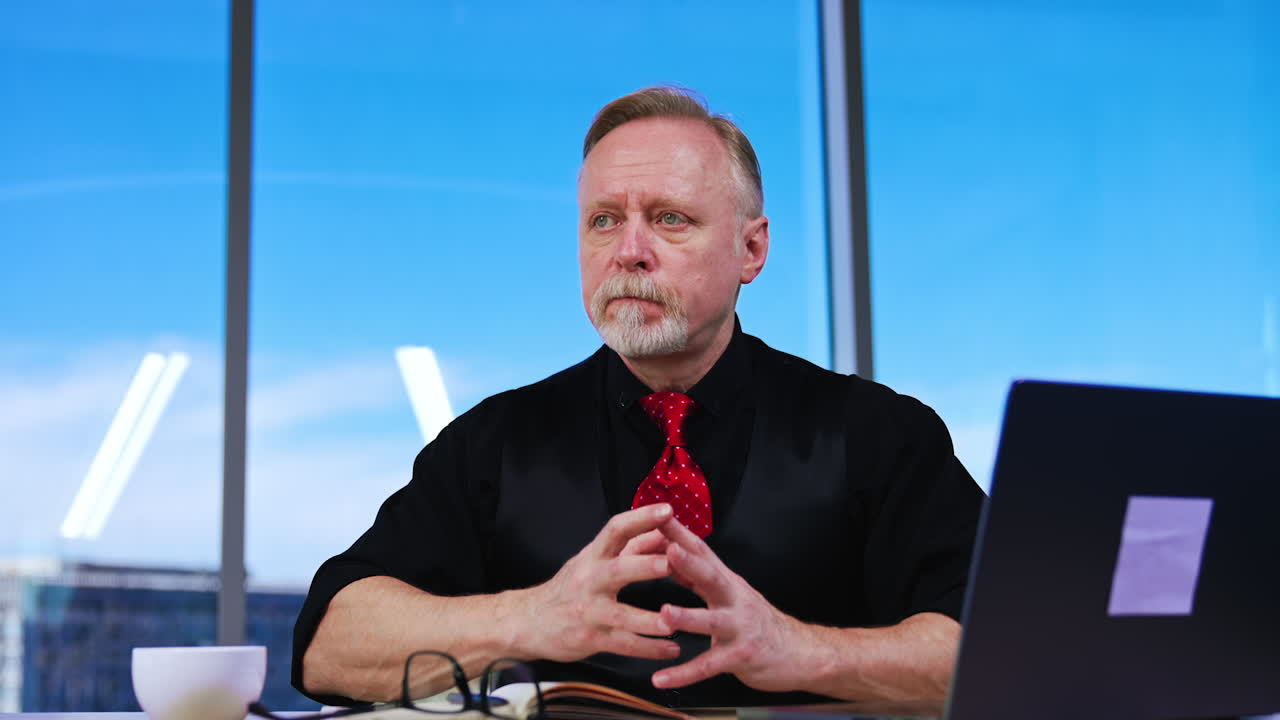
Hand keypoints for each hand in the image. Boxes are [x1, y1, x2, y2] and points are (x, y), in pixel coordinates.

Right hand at [511, 504, 681, 662]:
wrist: (529, 621)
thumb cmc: (570, 588)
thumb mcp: (593, 561)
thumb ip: (629, 548)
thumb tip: (661, 532)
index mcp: (593, 557)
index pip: (616, 529)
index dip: (641, 518)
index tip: (666, 510)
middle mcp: (589, 580)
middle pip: (617, 569)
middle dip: (644, 565)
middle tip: (671, 563)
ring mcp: (588, 611)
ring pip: (620, 615)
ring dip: (648, 620)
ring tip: (673, 623)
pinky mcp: (590, 638)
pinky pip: (622, 645)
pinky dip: (648, 649)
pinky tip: (669, 650)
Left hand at [651, 516, 821, 692]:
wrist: (802, 653)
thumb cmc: (758, 621)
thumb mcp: (731, 593)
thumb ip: (700, 578)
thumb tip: (670, 553)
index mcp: (728, 582)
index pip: (702, 551)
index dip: (681, 534)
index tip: (657, 517)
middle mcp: (735, 600)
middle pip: (712, 577)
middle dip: (689, 563)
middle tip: (669, 550)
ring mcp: (740, 628)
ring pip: (712, 621)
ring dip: (688, 617)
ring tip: (664, 614)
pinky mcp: (742, 657)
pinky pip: (709, 666)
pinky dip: (684, 674)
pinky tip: (661, 678)